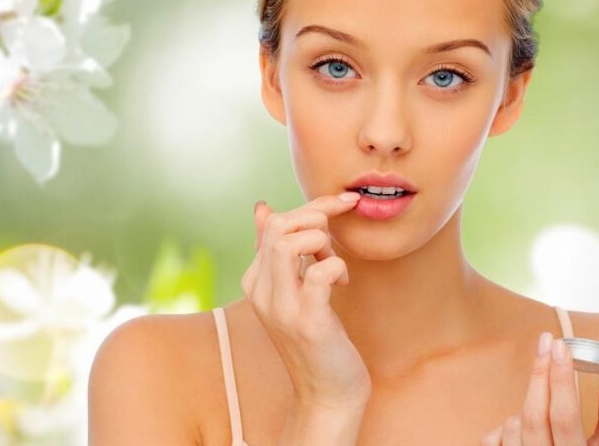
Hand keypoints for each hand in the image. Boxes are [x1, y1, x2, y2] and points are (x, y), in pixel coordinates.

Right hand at [241, 191, 370, 411]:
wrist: (327, 395)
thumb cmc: (316, 339)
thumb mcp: (291, 289)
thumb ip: (275, 250)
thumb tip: (262, 207)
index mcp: (255, 280)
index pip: (274, 222)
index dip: (312, 207)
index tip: (343, 204)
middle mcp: (261, 292)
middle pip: (279, 226)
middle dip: (318, 218)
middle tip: (336, 242)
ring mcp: (281, 308)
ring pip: (289, 243)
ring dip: (323, 242)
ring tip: (335, 264)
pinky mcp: (307, 322)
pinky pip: (318, 273)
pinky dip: (336, 267)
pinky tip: (343, 283)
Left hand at [481, 331, 598, 444]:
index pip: (564, 416)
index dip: (561, 379)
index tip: (560, 346)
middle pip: (534, 416)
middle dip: (540, 375)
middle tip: (546, 342)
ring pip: (513, 424)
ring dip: (528, 407)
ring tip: (547, 406)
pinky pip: (494, 437)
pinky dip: (509, 426)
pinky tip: (526, 428)